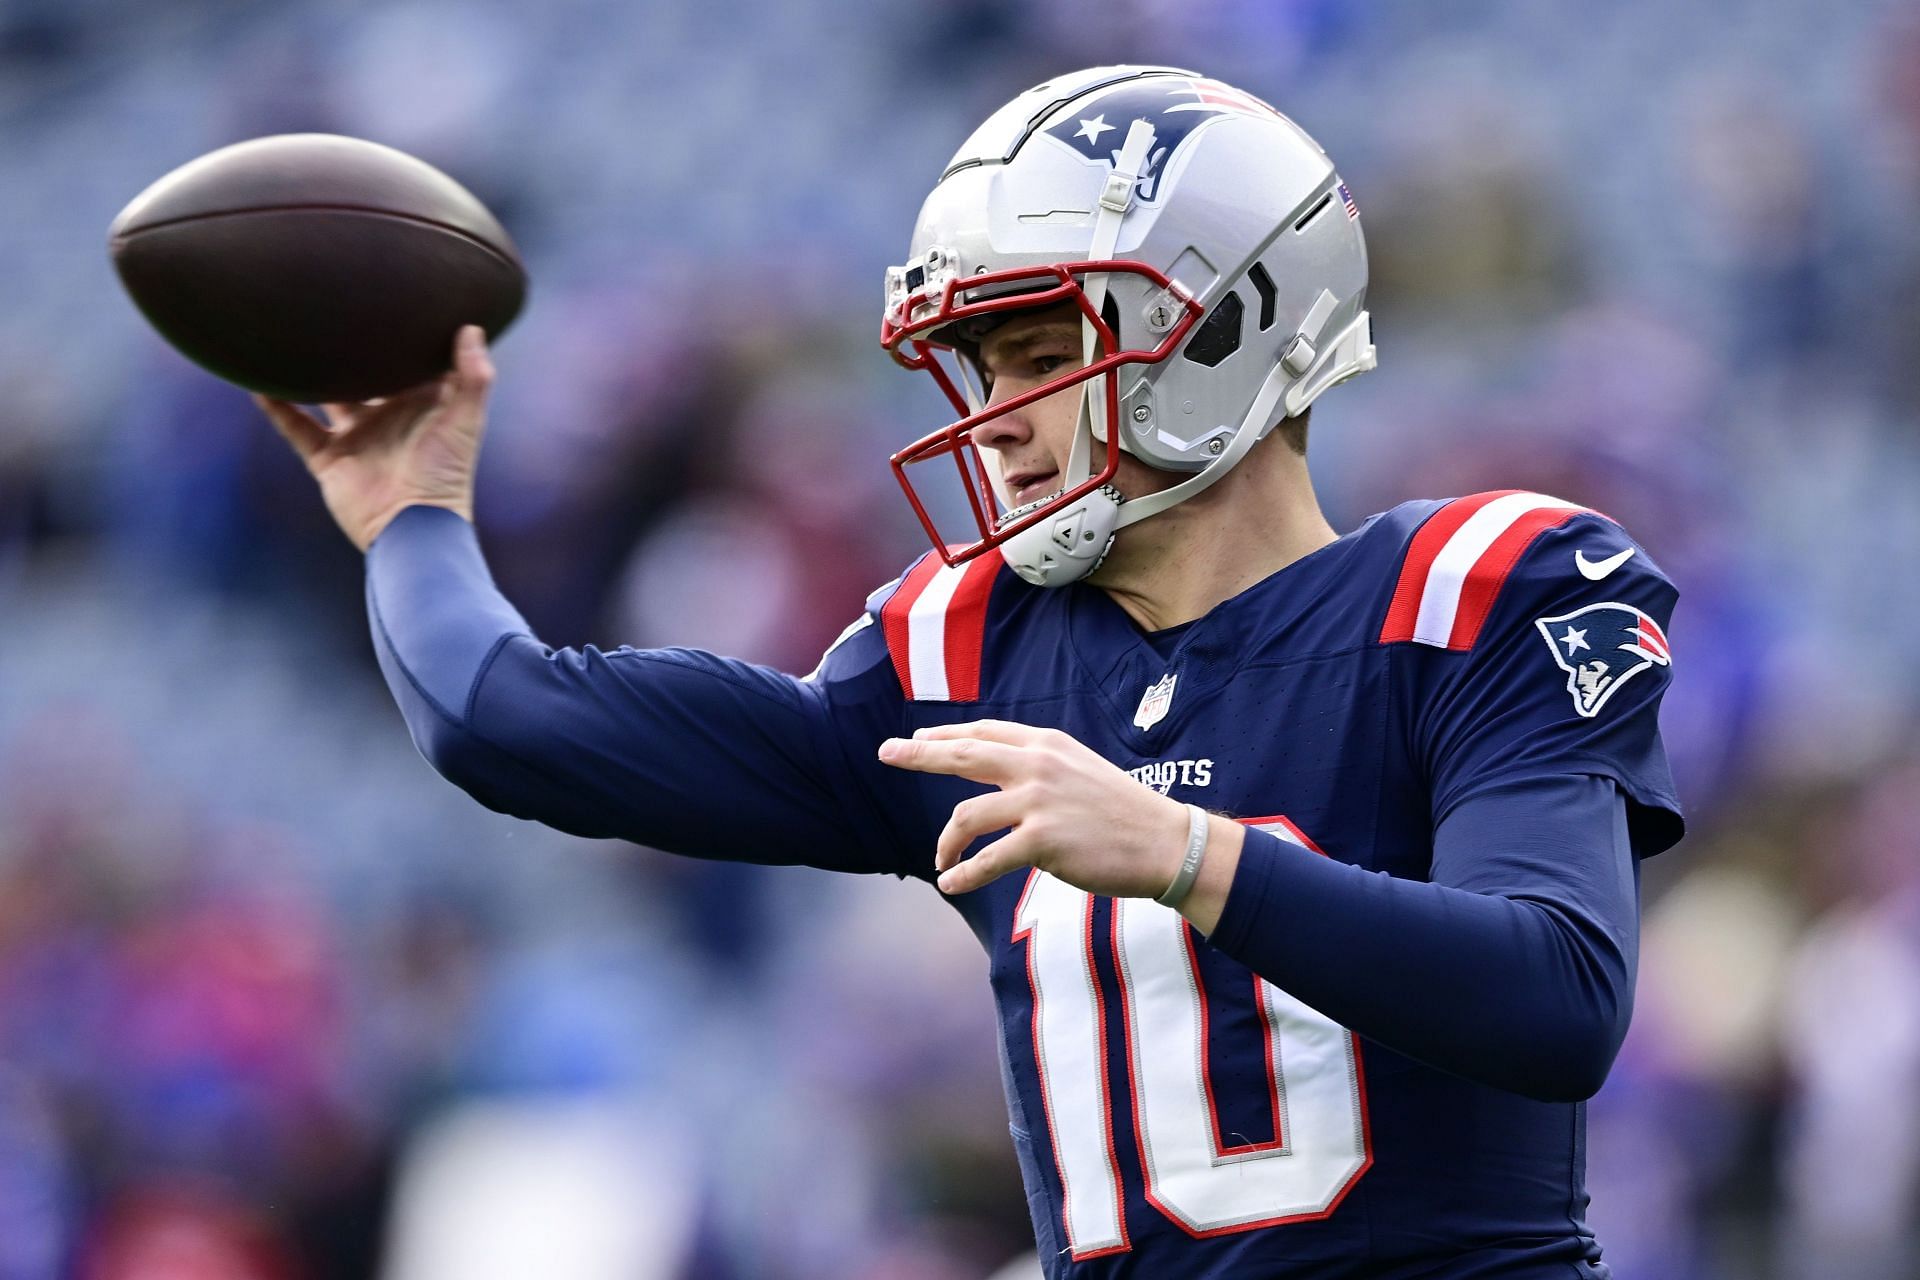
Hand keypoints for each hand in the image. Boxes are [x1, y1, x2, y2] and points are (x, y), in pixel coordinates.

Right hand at [255, 325, 494, 551]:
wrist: (412, 527)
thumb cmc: (446, 475)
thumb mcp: (466, 420)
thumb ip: (473, 376)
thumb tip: (470, 327)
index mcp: (422, 406)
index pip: (411, 363)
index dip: (404, 336)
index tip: (392, 300)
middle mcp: (387, 418)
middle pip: (365, 375)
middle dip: (351, 348)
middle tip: (331, 306)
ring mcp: (356, 438)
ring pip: (326, 396)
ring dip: (308, 372)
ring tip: (286, 336)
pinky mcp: (329, 459)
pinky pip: (296, 428)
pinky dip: (277, 407)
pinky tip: (256, 382)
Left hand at [878, 720, 1237, 910]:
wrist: (1165, 841)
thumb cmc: (1124, 811)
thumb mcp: (1080, 770)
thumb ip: (1041, 768)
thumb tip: (1002, 777)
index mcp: (1047, 744)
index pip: (984, 734)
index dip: (945, 736)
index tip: (917, 740)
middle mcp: (1038, 765)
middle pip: (962, 754)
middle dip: (918, 755)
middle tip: (886, 753)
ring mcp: (1039, 801)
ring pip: (966, 815)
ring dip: (945, 843)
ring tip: (941, 861)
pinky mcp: (1043, 840)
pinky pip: (987, 859)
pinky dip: (963, 873)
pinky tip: (951, 882)